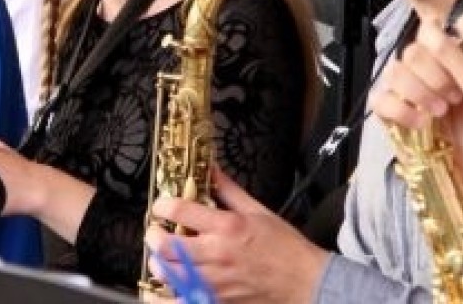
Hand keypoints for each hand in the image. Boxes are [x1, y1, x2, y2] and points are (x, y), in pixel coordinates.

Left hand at [143, 166, 327, 302]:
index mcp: (227, 227)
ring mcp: (216, 282)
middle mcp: (217, 254)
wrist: (308, 283)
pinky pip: (181, 301)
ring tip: (164, 257)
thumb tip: (211, 171)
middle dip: (154, 236)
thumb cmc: (286, 249)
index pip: (180, 211)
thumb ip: (229, 190)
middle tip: (157, 232)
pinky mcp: (219, 301)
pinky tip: (166, 287)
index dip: (163, 205)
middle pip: (166, 245)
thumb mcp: (258, 211)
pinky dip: (167, 296)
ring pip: (169, 274)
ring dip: (160, 263)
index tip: (162, 207)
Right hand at [372, 22, 462, 172]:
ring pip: (394, 72)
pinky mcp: (387, 109)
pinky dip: (401, 109)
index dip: (443, 50)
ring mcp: (399, 88)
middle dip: (435, 75)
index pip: (428, 32)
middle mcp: (418, 68)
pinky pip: (380, 99)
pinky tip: (421, 121)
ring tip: (440, 110)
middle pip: (412, 52)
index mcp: (442, 56)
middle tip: (454, 96)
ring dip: (419, 91)